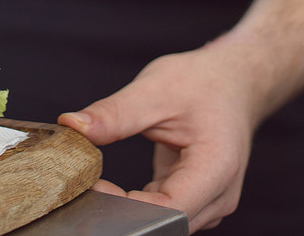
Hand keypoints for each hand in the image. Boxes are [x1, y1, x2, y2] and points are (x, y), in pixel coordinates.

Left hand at [58, 44, 258, 232]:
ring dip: (127, 210)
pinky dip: (134, 203)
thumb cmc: (201, 81)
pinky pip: (162, 212)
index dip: (129, 207)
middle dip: (122, 212)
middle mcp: (219, 195)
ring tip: (91, 186)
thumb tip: (71, 125)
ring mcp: (210, 201)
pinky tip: (107, 188)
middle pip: (166, 222)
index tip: (93, 188)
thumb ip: (114, 114)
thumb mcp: (154, 89)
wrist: (232, 81)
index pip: (170, 209)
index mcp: (216, 168)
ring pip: (163, 222)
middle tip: (82, 187)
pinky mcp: (195, 198)